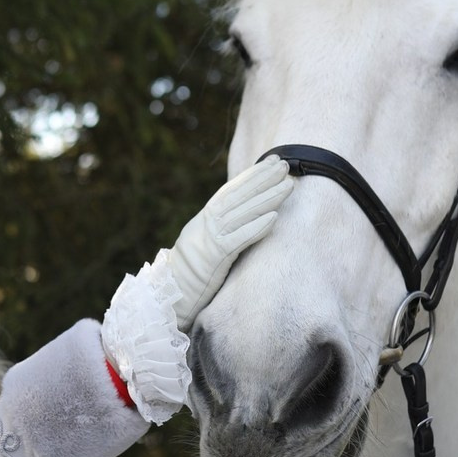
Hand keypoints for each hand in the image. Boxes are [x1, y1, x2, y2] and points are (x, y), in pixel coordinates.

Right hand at [167, 155, 293, 328]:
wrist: (169, 294)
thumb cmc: (190, 272)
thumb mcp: (203, 242)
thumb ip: (220, 228)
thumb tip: (242, 215)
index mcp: (205, 218)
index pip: (232, 190)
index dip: (253, 175)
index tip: (272, 163)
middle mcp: (207, 223)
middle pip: (239, 196)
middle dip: (263, 179)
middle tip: (285, 166)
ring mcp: (210, 238)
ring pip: (242, 213)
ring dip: (266, 198)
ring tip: (288, 187)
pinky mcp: (214, 257)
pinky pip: (238, 239)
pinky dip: (256, 228)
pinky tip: (273, 217)